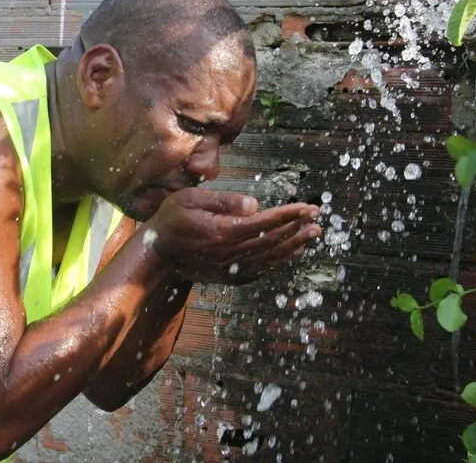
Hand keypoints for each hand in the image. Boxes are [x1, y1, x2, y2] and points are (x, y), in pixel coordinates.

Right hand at [147, 187, 320, 282]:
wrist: (158, 252)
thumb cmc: (172, 220)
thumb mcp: (190, 199)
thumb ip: (223, 200)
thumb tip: (254, 205)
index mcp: (221, 232)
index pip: (264, 223)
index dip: (288, 215)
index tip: (308, 208)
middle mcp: (229, 254)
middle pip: (272, 241)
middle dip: (297, 228)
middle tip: (317, 219)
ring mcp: (230, 268)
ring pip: (270, 258)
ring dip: (294, 245)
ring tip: (312, 235)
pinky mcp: (229, 276)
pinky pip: (261, 269)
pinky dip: (279, 261)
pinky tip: (292, 252)